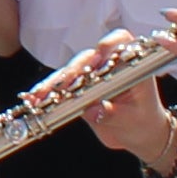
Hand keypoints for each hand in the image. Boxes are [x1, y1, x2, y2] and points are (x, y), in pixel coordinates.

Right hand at [53, 29, 167, 157]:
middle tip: (65, 85)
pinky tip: (34, 97)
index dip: (109, 46)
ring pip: (69, 71)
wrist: (137, 134)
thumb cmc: (141, 121)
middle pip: (88, 57)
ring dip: (55, 82)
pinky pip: (60, 86)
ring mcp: (90, 75)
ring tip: (41, 95)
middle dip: (74, 70)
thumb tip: (94, 110)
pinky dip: (47, 91)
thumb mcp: (130, 119)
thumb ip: (112, 113)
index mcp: (130, 66)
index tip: (100, 58)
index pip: (120, 43)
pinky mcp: (76, 87)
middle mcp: (108, 65)